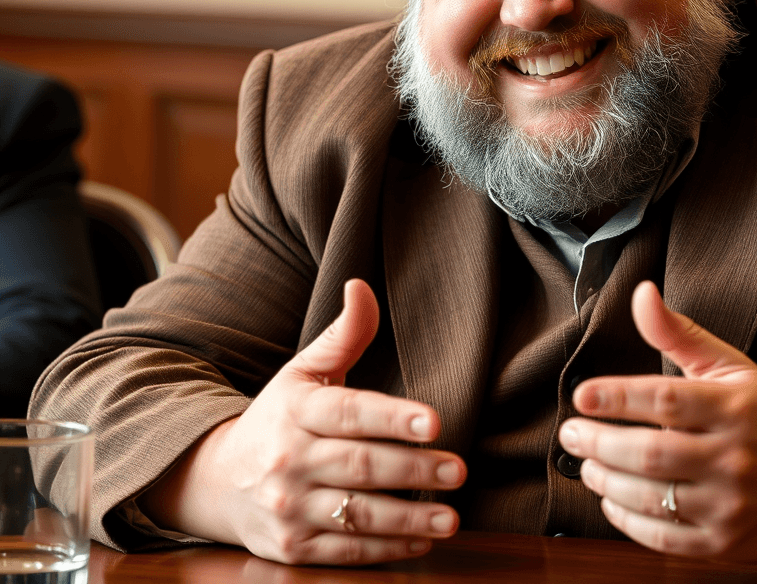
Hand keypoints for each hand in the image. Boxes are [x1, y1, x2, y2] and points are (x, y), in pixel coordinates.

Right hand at [143, 278, 466, 565]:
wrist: (215, 481)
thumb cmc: (277, 419)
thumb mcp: (303, 372)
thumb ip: (344, 335)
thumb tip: (361, 286)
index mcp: (297, 411)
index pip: (350, 412)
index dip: (392, 418)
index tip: (433, 422)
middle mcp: (289, 460)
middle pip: (360, 466)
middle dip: (414, 469)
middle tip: (458, 470)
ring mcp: (288, 508)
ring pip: (357, 515)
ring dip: (408, 517)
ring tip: (450, 517)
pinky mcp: (291, 549)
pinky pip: (345, 552)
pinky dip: (386, 549)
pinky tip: (421, 541)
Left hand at [558, 281, 756, 561]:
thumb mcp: (729, 367)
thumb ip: (678, 332)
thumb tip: (641, 294)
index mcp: (733, 407)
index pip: (667, 399)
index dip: (618, 397)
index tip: (582, 395)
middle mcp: (733, 456)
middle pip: (652, 453)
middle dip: (600, 443)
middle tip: (571, 433)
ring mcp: (730, 503)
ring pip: (653, 498)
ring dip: (606, 481)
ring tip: (586, 464)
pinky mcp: (723, 542)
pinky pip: (663, 538)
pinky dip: (626, 520)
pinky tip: (610, 499)